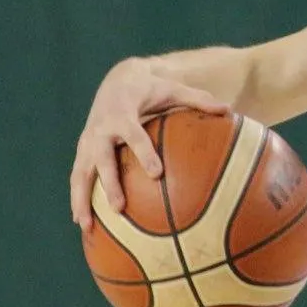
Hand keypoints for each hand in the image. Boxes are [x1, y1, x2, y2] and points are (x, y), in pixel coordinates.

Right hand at [70, 59, 228, 228]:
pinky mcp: (83, 150)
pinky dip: (77, 198)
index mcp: (123, 115)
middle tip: (120, 208)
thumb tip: (228, 109)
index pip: (134, 136)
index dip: (144, 153)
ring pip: (81, 173)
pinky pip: (78, 176)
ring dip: (81, 199)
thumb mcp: (174, 89)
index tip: (156, 174)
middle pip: (103, 159)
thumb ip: (198, 99)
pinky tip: (83, 222)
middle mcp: (101, 129)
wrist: (117, 80)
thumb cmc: (150, 88)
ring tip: (87, 225)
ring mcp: (88, 141)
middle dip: (110, 184)